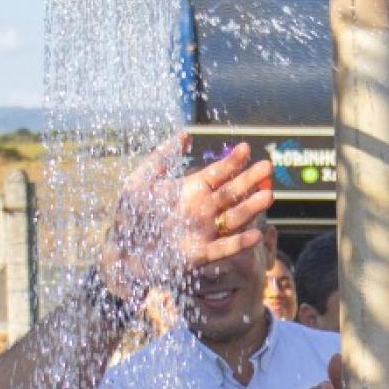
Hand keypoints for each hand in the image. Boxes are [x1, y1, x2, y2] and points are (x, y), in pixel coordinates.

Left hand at [103, 139, 273, 293]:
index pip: (218, 173)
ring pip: (233, 218)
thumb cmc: (129, 215)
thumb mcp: (140, 181)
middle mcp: (202, 209)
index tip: (246, 148)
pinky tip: (255, 235)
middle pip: (232, 193)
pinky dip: (239, 243)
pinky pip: (223, 249)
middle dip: (249, 179)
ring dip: (251, 208)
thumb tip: (185, 134)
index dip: (231, 161)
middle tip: (267, 166)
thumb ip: (161, 158)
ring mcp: (203, 232)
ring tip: (268, 195)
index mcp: (191, 190)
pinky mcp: (199, 254)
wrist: (120, 250)